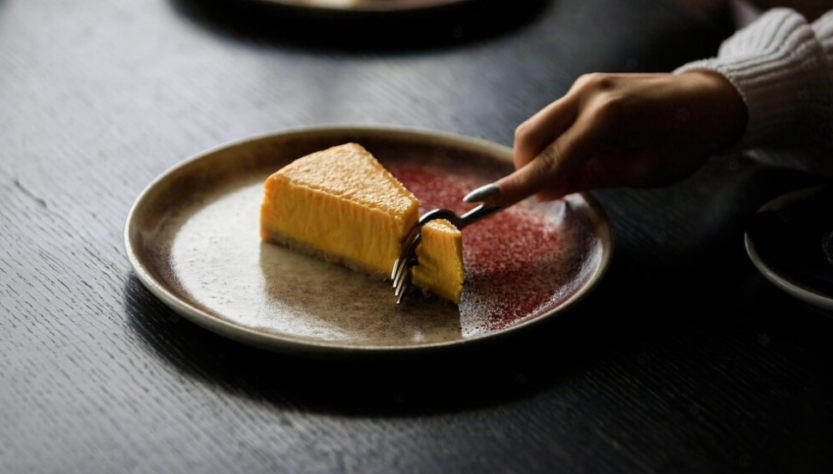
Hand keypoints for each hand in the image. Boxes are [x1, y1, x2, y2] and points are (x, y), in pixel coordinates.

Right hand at [464, 72, 746, 205]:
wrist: (711, 99)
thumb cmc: (686, 140)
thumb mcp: (643, 172)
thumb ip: (591, 178)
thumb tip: (546, 190)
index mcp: (607, 119)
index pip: (550, 160)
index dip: (517, 185)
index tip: (486, 200)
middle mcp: (588, 95)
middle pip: (529, 135)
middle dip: (526, 168)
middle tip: (547, 193)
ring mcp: (585, 86)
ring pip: (538, 126)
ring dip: (541, 155)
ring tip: (576, 173)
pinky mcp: (586, 86)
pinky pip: (555, 118)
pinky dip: (555, 142)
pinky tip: (583, 154)